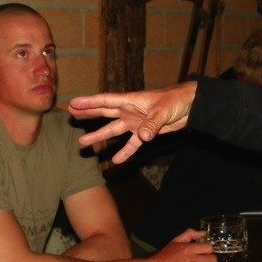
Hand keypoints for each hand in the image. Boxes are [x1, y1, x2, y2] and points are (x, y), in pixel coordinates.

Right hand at [68, 82, 196, 163]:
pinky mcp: (145, 133)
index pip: (106, 101)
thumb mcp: (163, 111)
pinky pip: (132, 144)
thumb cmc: (175, 101)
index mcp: (131, 101)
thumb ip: (151, 124)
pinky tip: (115, 160)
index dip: (89, 103)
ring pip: (114, 130)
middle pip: (104, 113)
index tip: (73, 104)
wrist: (190, 106)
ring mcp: (136, 122)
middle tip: (71, 116)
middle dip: (88, 115)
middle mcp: (129, 111)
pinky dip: (124, 152)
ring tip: (83, 143)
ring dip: (100, 136)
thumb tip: (141, 137)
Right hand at [147, 228, 216, 261]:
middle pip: (213, 260)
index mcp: (188, 249)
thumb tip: (204, 233)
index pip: (209, 248)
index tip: (204, 252)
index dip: (208, 250)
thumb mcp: (175, 241)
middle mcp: (191, 261)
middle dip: (209, 261)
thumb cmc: (165, 255)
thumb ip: (190, 234)